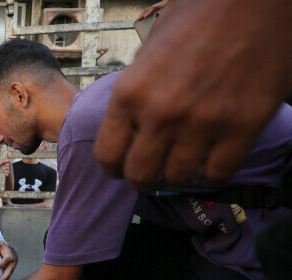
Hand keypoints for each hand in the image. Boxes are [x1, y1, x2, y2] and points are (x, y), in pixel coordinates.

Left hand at [0, 241, 16, 279]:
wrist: (12, 253)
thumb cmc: (4, 248)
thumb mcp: (1, 244)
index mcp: (10, 257)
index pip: (4, 262)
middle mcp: (12, 264)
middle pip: (8, 273)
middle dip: (3, 279)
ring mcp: (11, 269)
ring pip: (7, 277)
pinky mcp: (9, 272)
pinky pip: (6, 278)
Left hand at [94, 0, 291, 190]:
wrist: (256, 1)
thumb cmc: (202, 15)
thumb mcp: (150, 49)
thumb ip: (137, 88)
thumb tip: (130, 119)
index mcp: (131, 92)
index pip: (108, 154)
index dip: (112, 168)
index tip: (118, 169)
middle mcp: (162, 112)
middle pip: (139, 175)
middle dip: (142, 179)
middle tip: (150, 173)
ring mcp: (202, 122)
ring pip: (178, 179)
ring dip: (177, 176)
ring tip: (182, 165)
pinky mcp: (242, 127)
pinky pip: (219, 173)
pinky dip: (212, 175)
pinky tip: (210, 163)